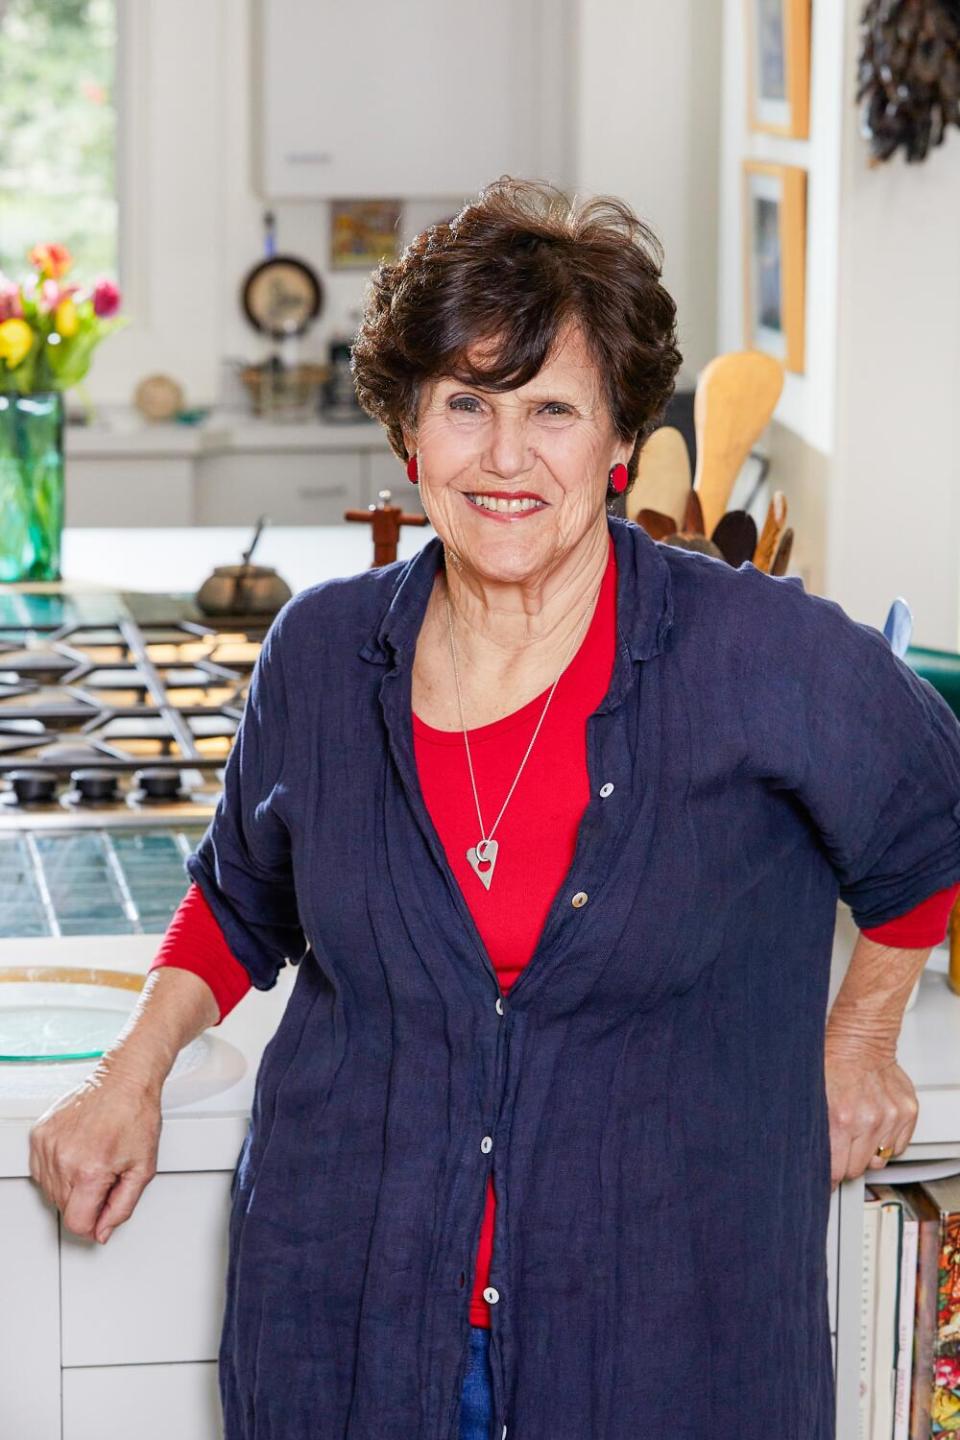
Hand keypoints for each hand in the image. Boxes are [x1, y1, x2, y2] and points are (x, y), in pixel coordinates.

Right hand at [29, 1065, 161, 1243]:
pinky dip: (58, 1168)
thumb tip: (102, 1231)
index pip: (77, 1223)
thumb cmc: (137, 1116)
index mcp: (90, 1171)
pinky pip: (42, 1169)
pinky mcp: (40, 1133)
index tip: (102, 1215)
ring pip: (51, 1190)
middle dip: (87, 1201)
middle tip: (107, 1176)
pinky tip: (79, 1152)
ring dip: (71, 1185)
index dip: (93, 1225)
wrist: (125, 1080)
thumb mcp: (143, 1168)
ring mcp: (48, 1145)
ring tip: (93, 1160)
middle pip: (64, 1208)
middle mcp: (64, 1159)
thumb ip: (122, 1207)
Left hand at [824, 1033, 918, 1190]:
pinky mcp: (907, 1113)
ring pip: (878, 1160)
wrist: (860, 1041)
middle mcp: (869, 1121)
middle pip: (857, 1169)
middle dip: (846, 1163)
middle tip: (839, 1150)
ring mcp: (891, 1118)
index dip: (827, 1176)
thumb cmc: (832, 1063)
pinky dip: (885, 1143)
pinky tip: (873, 1127)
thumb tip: (803, 1158)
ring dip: (867, 1153)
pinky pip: (897, 1147)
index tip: (824, 1178)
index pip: (835, 1170)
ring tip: (856, 1134)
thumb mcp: (810, 1097)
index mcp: (842, 1119)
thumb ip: (810, 1129)